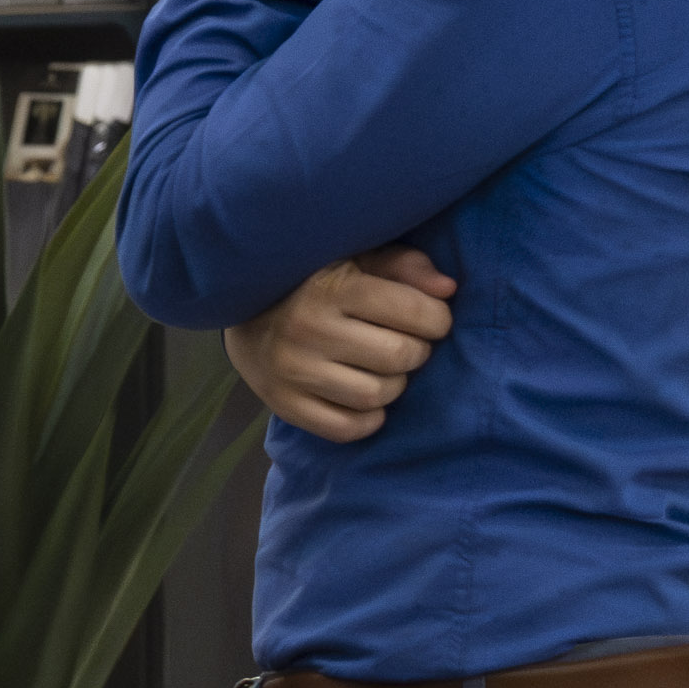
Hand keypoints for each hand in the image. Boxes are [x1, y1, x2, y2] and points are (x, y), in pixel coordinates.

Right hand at [223, 248, 456, 442]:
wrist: (240, 310)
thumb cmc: (312, 280)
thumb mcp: (354, 259)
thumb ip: (402, 266)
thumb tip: (447, 289)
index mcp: (331, 286)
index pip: (413, 310)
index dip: (436, 318)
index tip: (430, 317)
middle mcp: (309, 329)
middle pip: (400, 356)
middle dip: (416, 351)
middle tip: (404, 342)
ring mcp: (293, 370)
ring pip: (377, 395)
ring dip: (393, 384)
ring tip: (381, 368)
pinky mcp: (284, 404)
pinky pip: (348, 428)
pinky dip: (368, 417)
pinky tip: (364, 397)